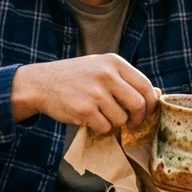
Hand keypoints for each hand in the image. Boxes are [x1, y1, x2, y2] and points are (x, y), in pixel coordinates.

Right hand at [10, 54, 156, 132]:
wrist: (41, 83)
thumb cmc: (75, 77)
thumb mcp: (100, 67)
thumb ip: (123, 79)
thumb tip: (151, 98)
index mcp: (114, 62)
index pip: (145, 86)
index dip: (151, 104)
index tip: (148, 113)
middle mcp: (107, 75)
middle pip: (138, 104)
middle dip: (138, 119)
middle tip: (132, 124)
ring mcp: (95, 92)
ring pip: (121, 118)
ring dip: (114, 123)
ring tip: (102, 116)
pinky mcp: (84, 109)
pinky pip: (105, 127)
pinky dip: (100, 128)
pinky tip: (90, 119)